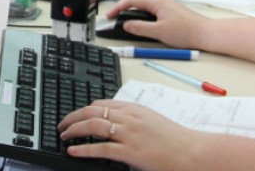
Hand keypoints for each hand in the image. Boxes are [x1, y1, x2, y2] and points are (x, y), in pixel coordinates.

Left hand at [58, 100, 202, 169]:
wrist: (192, 151)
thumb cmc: (175, 140)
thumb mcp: (152, 121)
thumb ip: (134, 120)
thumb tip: (117, 125)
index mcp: (134, 108)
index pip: (101, 103)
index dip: (83, 109)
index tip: (75, 115)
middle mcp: (129, 118)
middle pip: (92, 111)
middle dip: (73, 117)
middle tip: (62, 125)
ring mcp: (129, 134)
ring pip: (93, 125)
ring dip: (74, 129)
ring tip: (64, 136)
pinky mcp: (130, 151)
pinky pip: (100, 147)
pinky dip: (83, 148)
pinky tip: (73, 150)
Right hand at [105, 0, 207, 48]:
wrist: (206, 33)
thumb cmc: (185, 32)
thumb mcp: (159, 32)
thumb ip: (140, 28)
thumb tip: (125, 25)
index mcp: (157, 2)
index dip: (118, 7)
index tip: (110, 16)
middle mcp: (161, 0)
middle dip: (124, 3)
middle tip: (115, 14)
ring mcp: (167, 4)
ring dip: (132, 5)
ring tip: (125, 15)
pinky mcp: (171, 10)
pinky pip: (151, 5)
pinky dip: (141, 9)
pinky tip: (141, 18)